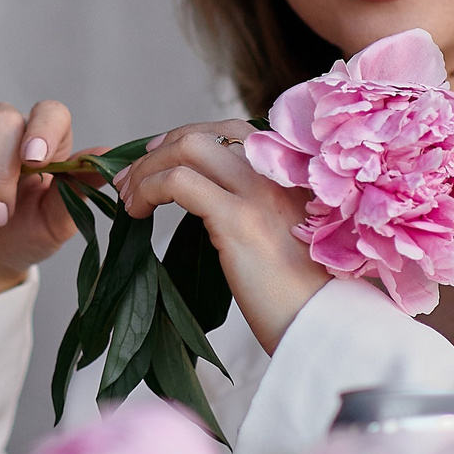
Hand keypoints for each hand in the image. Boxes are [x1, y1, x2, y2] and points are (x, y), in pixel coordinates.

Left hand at [113, 120, 327, 351]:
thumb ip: (257, 208)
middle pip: (204, 134)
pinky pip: (179, 182)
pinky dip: (148, 189)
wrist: (324, 322)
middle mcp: (277, 172)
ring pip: (187, 148)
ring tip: (129, 197)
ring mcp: (259, 191)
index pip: (230, 132)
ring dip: (147, 168)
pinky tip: (138, 212)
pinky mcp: (238, 218)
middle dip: (159, 150)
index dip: (186, 139)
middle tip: (130, 178)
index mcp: (291, 173)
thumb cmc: (302, 292)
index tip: (157, 158)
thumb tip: (210, 201)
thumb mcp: (285, 234)